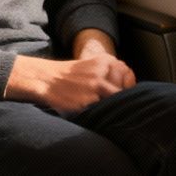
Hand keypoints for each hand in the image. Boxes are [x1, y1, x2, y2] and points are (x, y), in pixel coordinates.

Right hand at [7, 52, 134, 113]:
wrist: (46, 79)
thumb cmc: (70, 76)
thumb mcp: (92, 66)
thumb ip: (110, 73)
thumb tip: (130, 88)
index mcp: (104, 61)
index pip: (128, 74)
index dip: (129, 86)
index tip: (125, 93)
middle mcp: (101, 72)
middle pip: (124, 89)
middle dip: (123, 99)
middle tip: (118, 105)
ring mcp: (94, 87)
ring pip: (115, 101)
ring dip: (114, 108)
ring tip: (108, 111)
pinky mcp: (86, 101)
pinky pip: (102, 111)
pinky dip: (102, 114)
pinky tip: (98, 115)